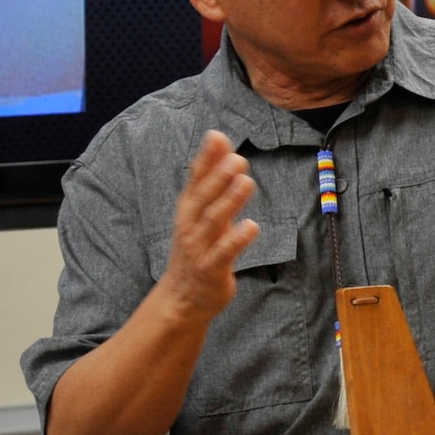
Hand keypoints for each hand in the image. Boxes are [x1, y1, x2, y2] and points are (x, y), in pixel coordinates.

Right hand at [157, 131, 259, 320]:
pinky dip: (236, 239)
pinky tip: (252, 227)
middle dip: (218, 177)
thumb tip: (221, 140)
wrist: (182, 297)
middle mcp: (189, 225)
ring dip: (229, 202)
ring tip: (246, 182)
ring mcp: (198, 247)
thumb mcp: (199, 212)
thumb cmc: (196, 247)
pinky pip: (224, 253)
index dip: (206, 158)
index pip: (195, 178)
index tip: (217, 136)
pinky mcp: (211, 269)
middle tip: (236, 159)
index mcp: (188, 208)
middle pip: (203, 197)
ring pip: (213, 222)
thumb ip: (211, 178)